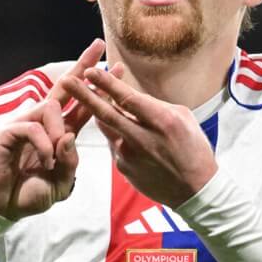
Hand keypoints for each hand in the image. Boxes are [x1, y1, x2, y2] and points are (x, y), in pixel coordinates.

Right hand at [0, 41, 103, 219]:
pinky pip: (32, 128)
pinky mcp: (8, 132)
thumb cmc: (30, 194)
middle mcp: (43, 123)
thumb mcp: (61, 182)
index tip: (117, 69)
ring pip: (49, 108)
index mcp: (58, 133)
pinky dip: (43, 144)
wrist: (3, 208)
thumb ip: (70, 161)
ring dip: (59, 130)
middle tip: (98, 46)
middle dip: (83, 66)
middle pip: (64, 88)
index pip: (82, 105)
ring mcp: (24, 124)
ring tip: (55, 155)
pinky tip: (45, 161)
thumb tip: (69, 136)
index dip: (98, 88)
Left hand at [60, 62, 217, 205]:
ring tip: (86, 99)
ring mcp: (130, 156)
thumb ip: (155, 106)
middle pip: (106, 113)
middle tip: (66, 80)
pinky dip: (116, 134)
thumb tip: (132, 97)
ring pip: (107, 128)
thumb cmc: (194, 150)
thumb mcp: (183, 119)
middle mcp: (142, 139)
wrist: (195, 190)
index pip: (127, 98)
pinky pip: (114, 144)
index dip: (106, 84)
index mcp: (162, 121)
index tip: (90, 71)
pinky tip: (125, 133)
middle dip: (83, 95)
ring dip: (97, 112)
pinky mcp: (123, 168)